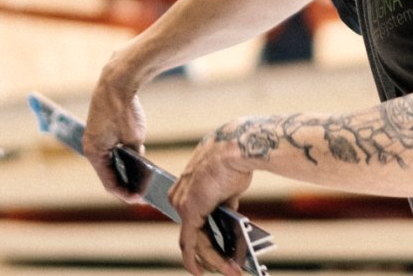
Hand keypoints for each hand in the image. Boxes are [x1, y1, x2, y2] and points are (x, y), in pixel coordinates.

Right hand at [84, 68, 147, 203]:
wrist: (117, 81)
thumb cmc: (123, 109)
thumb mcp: (134, 138)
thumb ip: (135, 156)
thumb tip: (139, 166)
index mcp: (94, 152)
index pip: (109, 183)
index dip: (125, 193)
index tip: (139, 199)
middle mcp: (91, 147)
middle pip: (108, 174)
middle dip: (125, 184)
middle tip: (142, 193)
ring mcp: (95, 138)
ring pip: (110, 162)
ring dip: (124, 171)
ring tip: (140, 181)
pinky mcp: (101, 130)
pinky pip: (111, 151)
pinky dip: (122, 158)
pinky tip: (136, 163)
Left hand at [170, 126, 255, 274]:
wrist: (235, 149)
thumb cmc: (234, 162)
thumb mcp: (226, 189)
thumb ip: (222, 207)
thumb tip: (229, 225)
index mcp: (183, 189)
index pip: (191, 223)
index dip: (202, 241)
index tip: (214, 254)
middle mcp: (177, 198)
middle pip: (193, 236)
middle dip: (210, 256)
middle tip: (226, 269)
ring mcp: (181, 206)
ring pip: (196, 243)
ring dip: (214, 261)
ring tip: (232, 272)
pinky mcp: (190, 213)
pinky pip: (193, 243)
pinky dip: (201, 259)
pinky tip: (209, 271)